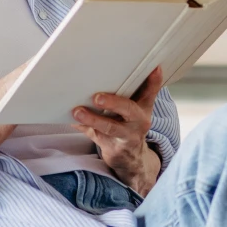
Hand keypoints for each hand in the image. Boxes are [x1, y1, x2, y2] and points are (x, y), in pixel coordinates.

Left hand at [71, 67, 162, 196]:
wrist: (131, 159)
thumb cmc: (129, 126)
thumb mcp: (135, 109)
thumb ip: (136, 90)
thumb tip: (124, 67)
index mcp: (144, 107)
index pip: (150, 91)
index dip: (153, 80)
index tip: (154, 68)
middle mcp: (138, 121)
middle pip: (129, 109)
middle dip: (113, 102)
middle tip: (97, 97)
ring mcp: (127, 136)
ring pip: (109, 127)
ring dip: (92, 119)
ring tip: (78, 112)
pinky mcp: (114, 148)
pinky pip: (96, 136)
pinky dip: (83, 128)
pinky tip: (73, 122)